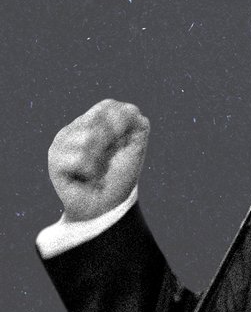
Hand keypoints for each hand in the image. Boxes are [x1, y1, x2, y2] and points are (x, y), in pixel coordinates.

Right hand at [48, 100, 150, 221]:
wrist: (107, 206)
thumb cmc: (119, 174)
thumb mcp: (135, 145)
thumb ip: (136, 121)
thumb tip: (129, 110)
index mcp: (92, 121)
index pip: (108, 106)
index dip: (123, 123)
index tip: (124, 143)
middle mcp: (73, 128)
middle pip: (100, 120)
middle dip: (113, 142)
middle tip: (107, 159)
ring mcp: (60, 143)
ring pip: (90, 138)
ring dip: (102, 160)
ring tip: (96, 170)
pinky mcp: (53, 161)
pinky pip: (81, 158)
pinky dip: (92, 171)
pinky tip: (87, 177)